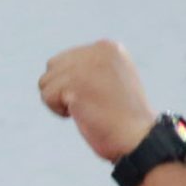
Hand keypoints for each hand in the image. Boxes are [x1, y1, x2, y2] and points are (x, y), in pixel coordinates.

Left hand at [38, 40, 161, 164]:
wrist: (140, 138)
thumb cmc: (123, 118)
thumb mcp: (110, 79)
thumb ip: (89, 67)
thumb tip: (55, 66)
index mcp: (109, 47)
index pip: (66, 59)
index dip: (73, 83)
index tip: (98, 96)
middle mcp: (98, 50)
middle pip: (52, 67)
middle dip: (62, 90)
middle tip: (89, 104)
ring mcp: (86, 66)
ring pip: (46, 82)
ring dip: (59, 101)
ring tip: (87, 108)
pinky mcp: (75, 84)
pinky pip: (47, 96)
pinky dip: (58, 110)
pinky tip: (81, 114)